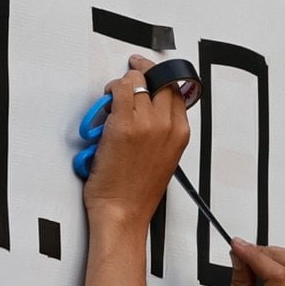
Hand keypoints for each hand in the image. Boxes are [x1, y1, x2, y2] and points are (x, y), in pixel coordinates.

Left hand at [81, 58, 187, 233]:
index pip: (176, 89)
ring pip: (137, 81)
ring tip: (113, 96)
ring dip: (123, 84)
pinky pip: (118, 89)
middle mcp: (166, 125)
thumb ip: (161, 133)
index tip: (149, 73)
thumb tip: (148, 113)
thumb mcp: (163, 159)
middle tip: (131, 73)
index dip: (160, 78)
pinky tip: (105, 101)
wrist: (122, 212)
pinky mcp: (122, 124)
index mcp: (179, 133)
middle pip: (159, 80)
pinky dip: (110, 90)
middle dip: (143, 73)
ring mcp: (145, 122)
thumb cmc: (136, 194)